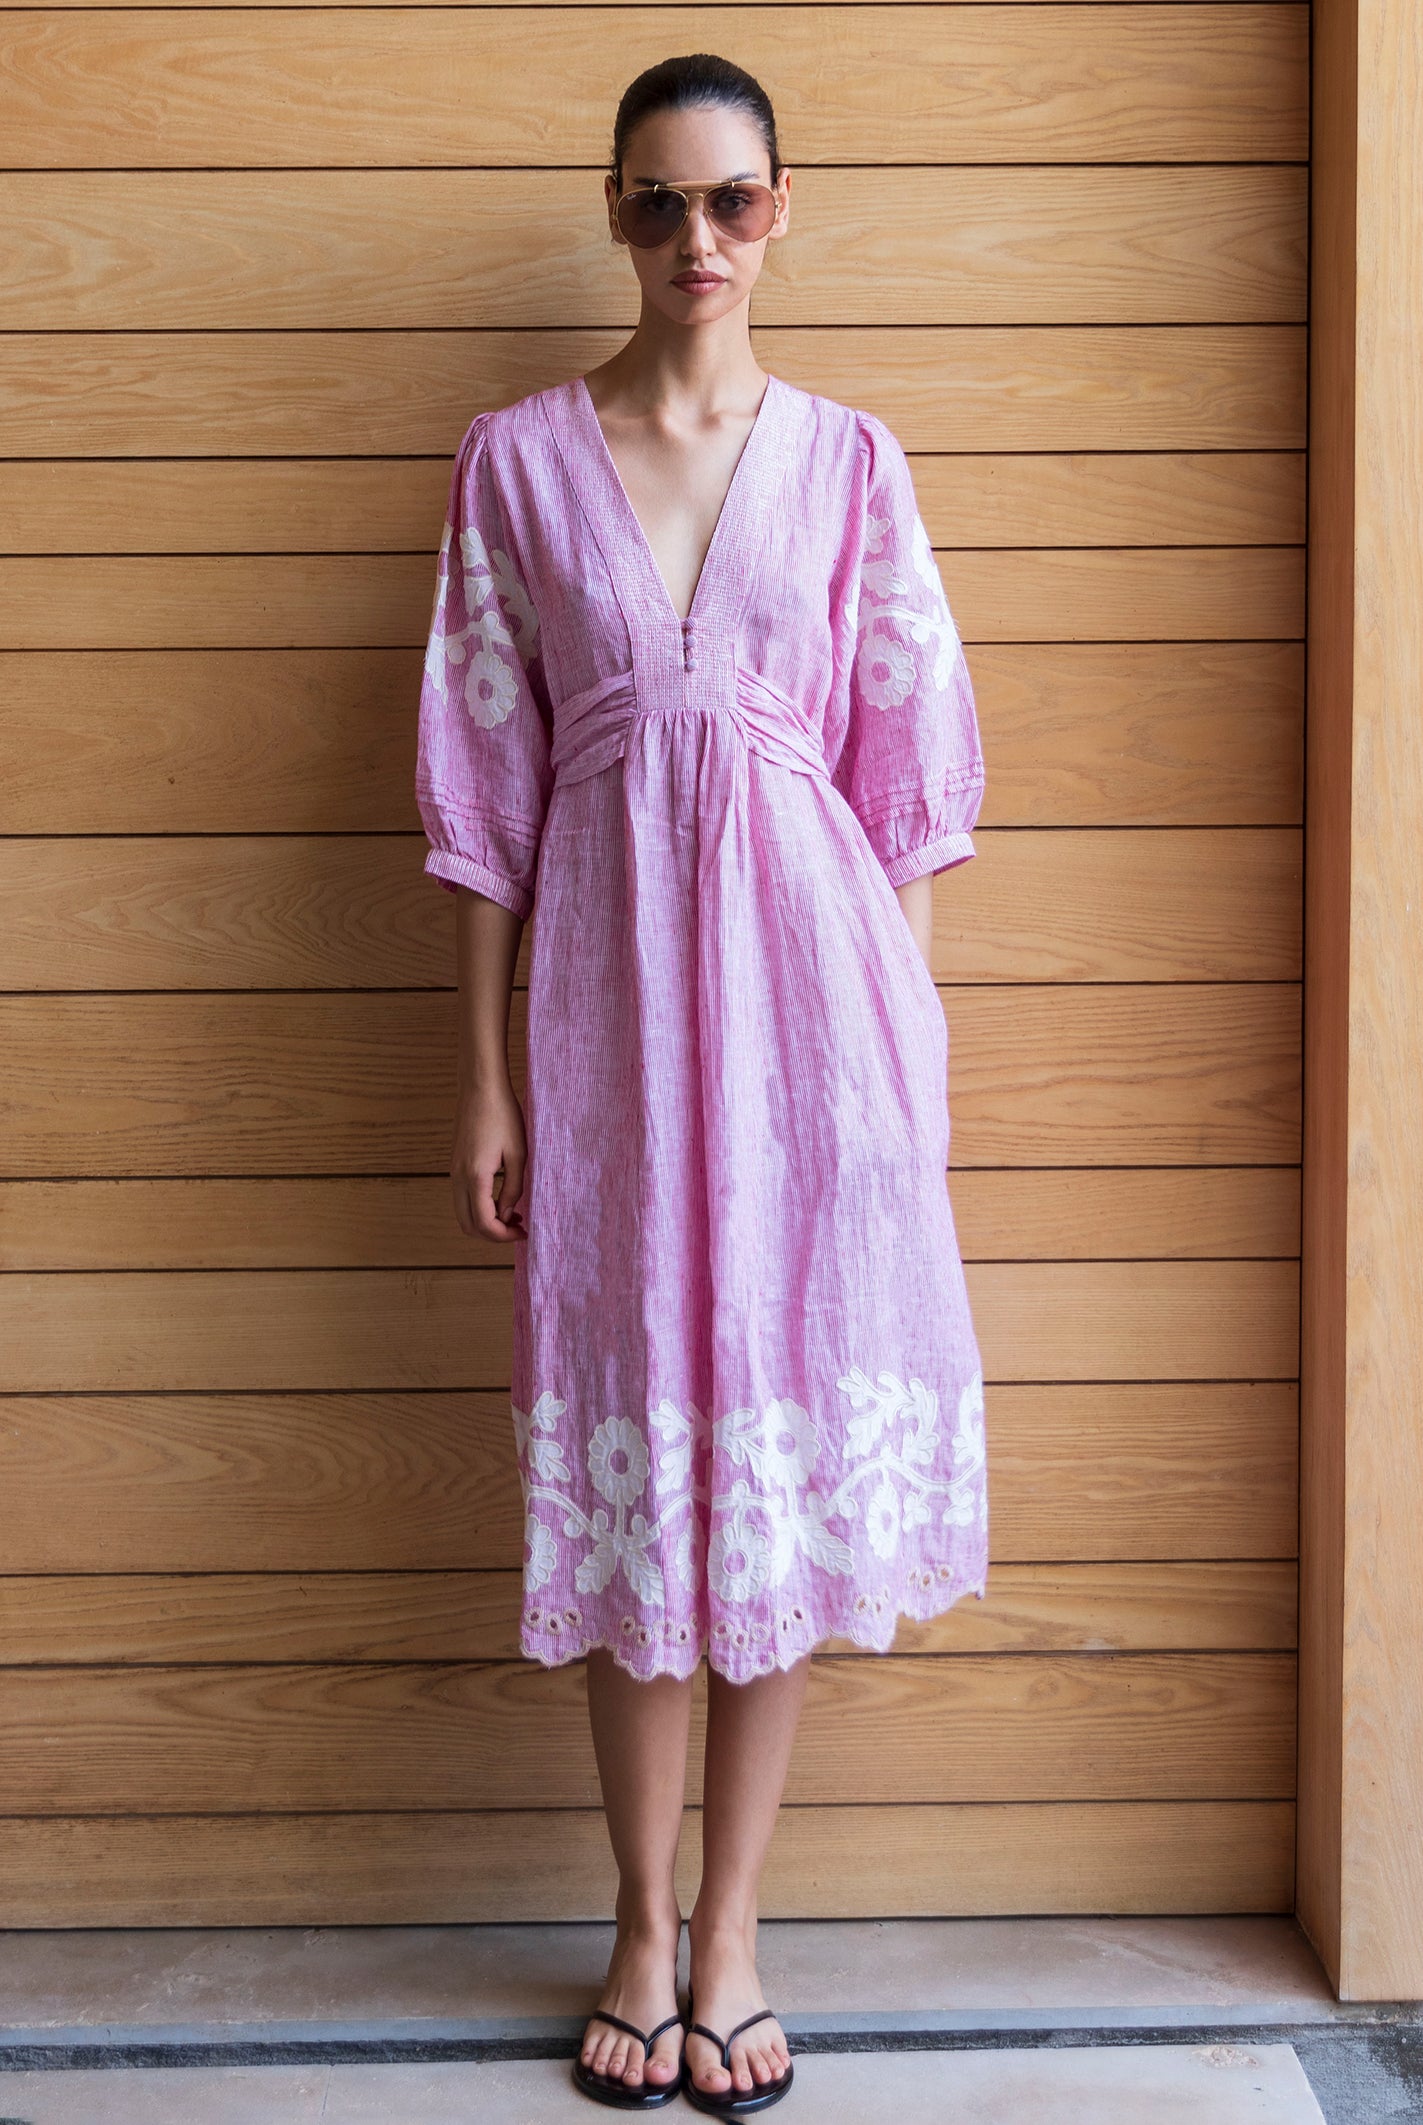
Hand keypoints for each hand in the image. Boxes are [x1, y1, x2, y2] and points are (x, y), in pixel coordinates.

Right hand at [452, 1077, 528, 1241]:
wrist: (480, 1088)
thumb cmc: (503, 1115)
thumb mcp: (517, 1154)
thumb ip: (513, 1188)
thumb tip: (507, 1214)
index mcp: (475, 1177)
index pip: (484, 1223)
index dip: (504, 1236)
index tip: (524, 1232)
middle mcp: (458, 1178)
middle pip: (467, 1226)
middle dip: (492, 1235)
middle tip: (517, 1228)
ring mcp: (453, 1172)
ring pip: (463, 1214)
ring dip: (485, 1222)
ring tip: (512, 1215)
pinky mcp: (455, 1166)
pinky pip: (462, 1199)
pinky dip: (479, 1209)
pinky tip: (500, 1200)